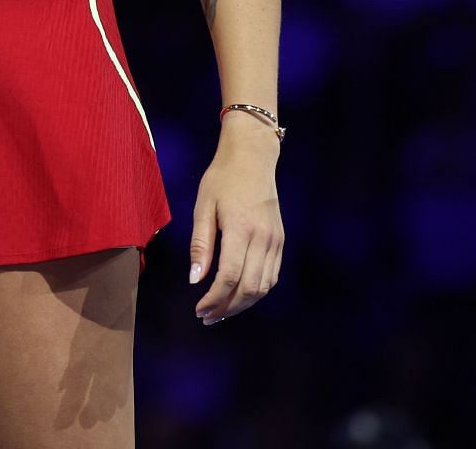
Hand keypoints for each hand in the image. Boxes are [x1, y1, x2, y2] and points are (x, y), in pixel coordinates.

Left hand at [188, 114, 283, 324]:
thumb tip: (195, 279)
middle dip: (227, 308)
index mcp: (241, 229)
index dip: (214, 299)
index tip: (199, 310)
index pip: (229, 276)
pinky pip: (272, 275)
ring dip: (243, 304)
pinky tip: (238, 294)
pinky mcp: (280, 240)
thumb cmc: (221, 180)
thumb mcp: (203, 207)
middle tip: (207, 317)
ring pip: (263, 286)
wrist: (252, 159)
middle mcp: (263, 238)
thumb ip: (201, 245)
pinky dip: (256, 290)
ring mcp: (275, 241)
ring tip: (221, 310)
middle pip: (249, 287)